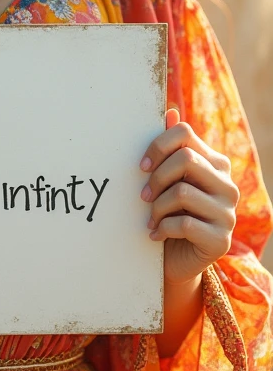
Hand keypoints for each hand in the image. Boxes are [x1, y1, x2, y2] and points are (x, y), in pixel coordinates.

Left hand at [140, 108, 238, 285]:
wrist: (174, 258)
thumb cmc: (168, 212)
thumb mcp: (167, 179)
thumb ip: (171, 147)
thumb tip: (170, 112)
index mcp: (215, 164)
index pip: (185, 134)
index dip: (158, 145)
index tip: (141, 166)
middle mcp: (227, 185)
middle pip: (186, 160)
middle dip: (157, 177)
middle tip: (143, 196)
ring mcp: (228, 213)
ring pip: (183, 192)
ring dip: (157, 208)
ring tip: (151, 219)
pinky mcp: (221, 240)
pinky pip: (185, 223)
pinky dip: (163, 228)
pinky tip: (156, 235)